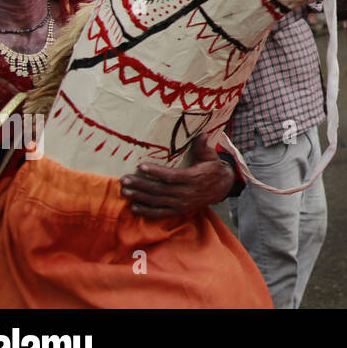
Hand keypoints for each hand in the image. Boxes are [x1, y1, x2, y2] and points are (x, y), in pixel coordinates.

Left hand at [120, 133, 234, 217]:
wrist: (222, 187)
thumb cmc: (212, 168)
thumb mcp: (210, 156)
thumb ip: (203, 146)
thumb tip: (202, 134)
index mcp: (194, 178)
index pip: (171, 176)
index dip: (155, 172)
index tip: (141, 166)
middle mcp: (187, 193)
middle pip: (160, 190)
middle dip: (140, 185)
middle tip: (124, 179)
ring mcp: (182, 204)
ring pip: (157, 202)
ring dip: (139, 197)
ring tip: (125, 190)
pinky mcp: (179, 211)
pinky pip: (161, 213)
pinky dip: (147, 211)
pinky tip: (134, 206)